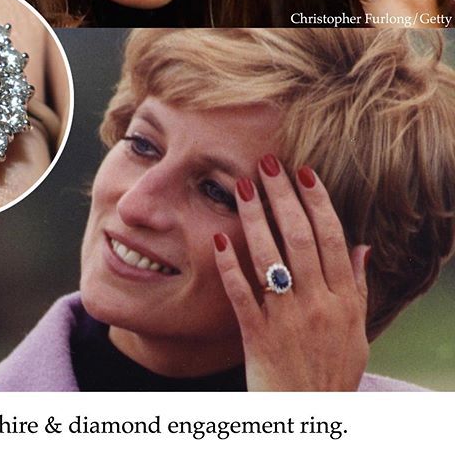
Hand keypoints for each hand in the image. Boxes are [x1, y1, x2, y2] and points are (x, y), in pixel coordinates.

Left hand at [213, 155, 368, 390]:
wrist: (309, 418)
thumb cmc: (332, 371)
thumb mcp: (357, 331)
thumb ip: (358, 287)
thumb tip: (362, 245)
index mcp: (343, 300)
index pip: (331, 238)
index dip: (317, 202)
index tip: (303, 171)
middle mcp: (318, 305)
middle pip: (300, 239)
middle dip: (283, 197)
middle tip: (267, 164)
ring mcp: (287, 320)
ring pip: (270, 259)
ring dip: (255, 219)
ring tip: (242, 186)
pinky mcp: (258, 337)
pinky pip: (241, 295)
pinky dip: (230, 265)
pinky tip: (219, 238)